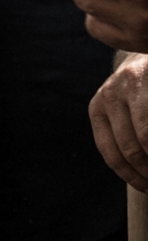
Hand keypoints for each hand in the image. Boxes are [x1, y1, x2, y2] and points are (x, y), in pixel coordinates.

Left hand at [89, 53, 147, 190]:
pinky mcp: (145, 75)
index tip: (147, 189)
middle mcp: (110, 94)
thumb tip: (140, 178)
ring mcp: (131, 83)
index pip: (111, 152)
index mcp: (98, 108)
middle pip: (132, 147)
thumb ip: (124, 136)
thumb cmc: (140, 90)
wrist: (145, 51)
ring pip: (145, 138)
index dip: (131, 175)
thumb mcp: (124, 109)